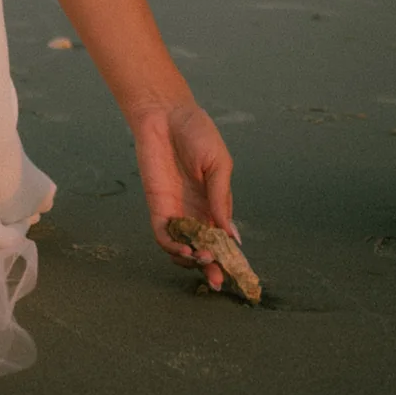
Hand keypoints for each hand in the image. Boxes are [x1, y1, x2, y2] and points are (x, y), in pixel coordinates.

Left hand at [126, 99, 236, 290]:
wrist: (166, 115)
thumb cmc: (197, 133)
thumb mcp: (218, 163)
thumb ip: (221, 198)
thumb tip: (230, 233)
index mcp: (216, 203)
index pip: (224, 238)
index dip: (230, 257)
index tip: (237, 272)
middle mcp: (197, 212)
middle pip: (205, 249)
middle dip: (212, 267)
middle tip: (217, 279)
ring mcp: (177, 211)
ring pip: (184, 248)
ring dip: (192, 260)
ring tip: (200, 259)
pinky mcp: (158, 207)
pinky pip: (164, 235)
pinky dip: (172, 247)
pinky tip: (183, 250)